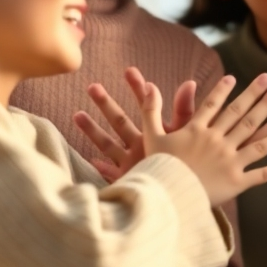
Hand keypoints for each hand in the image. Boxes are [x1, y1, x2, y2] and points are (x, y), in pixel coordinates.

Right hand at [74, 68, 197, 181]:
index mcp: (156, 132)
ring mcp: (132, 163)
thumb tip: (189, 82)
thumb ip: (183, 110)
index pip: (145, 105)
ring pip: (108, 144)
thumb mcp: (185, 134)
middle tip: (93, 86)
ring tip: (77, 114)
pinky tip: (90, 160)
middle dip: (106, 103)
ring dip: (92, 130)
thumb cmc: (189, 164)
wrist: (183, 196)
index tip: (129, 69)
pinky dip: (101, 168)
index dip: (138, 88)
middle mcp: (141, 145)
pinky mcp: (128, 181)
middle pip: (120, 121)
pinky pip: (110, 173)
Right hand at [132, 72, 266, 204]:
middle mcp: (217, 142)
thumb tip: (150, 85)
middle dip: (261, 99)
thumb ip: (151, 110)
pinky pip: (261, 175)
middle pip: (243, 116)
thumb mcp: (150, 136)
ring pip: (258, 141)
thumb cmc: (155, 169)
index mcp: (197, 131)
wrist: (162, 200)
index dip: (224, 91)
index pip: (214, 105)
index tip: (235, 78)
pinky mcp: (236, 183)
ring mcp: (229, 162)